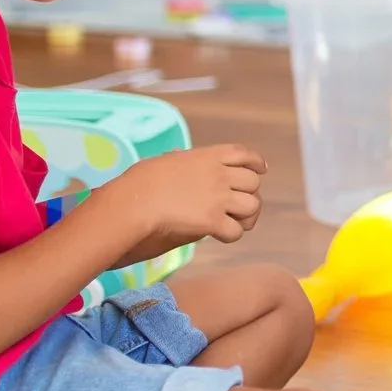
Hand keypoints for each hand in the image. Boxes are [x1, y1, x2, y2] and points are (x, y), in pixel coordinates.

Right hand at [101, 145, 265, 247]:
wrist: (130, 204)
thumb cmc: (136, 184)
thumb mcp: (160, 161)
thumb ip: (176, 160)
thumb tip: (177, 155)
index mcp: (206, 156)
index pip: (243, 154)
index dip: (256, 162)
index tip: (262, 169)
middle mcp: (217, 174)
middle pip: (253, 183)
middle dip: (249, 195)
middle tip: (239, 207)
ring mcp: (217, 197)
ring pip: (252, 206)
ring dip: (244, 216)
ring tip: (233, 223)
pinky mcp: (212, 221)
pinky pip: (236, 231)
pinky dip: (230, 235)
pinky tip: (218, 236)